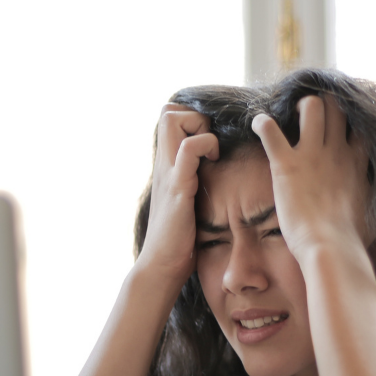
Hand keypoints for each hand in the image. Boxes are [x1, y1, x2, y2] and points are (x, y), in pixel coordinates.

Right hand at [137, 104, 218, 285]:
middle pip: (168, 110)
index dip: (192, 118)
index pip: (169, 116)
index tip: (210, 141)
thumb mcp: (186, 202)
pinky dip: (205, 146)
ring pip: (173, 120)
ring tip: (212, 153)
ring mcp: (168, 173)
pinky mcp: (178, 187)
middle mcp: (164, 164)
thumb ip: (193, 182)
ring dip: (199, 127)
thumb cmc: (179, 239)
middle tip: (211, 143)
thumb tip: (214, 175)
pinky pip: (188, 150)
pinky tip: (213, 163)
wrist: (162, 266)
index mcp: (166, 166)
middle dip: (194, 116)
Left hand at [251, 95, 369, 261]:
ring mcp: (311, 155)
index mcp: (356, 163)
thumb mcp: (373, 213)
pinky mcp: (286, 164)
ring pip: (311, 106)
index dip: (351, 119)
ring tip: (290, 116)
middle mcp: (336, 151)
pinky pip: (269, 129)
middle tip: (312, 115)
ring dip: (299, 106)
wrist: (331, 248)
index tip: (342, 124)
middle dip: (325, 104)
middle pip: (336, 106)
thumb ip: (371, 198)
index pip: (360, 125)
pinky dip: (261, 123)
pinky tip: (258, 124)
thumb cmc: (351, 239)